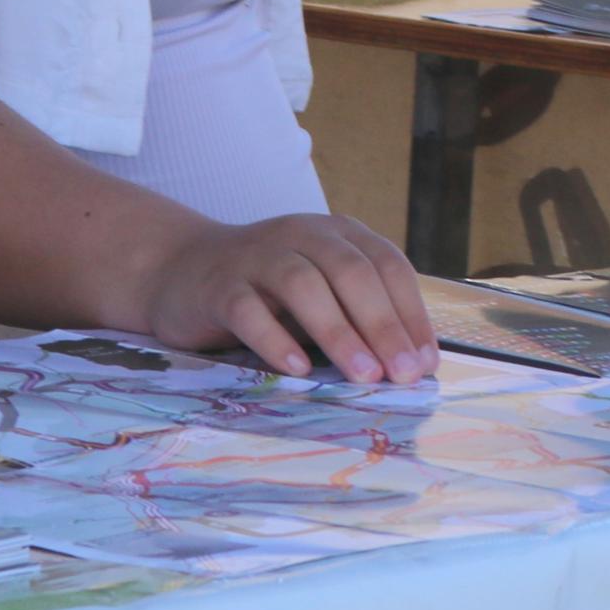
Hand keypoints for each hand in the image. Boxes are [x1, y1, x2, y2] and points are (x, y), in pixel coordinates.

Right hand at [136, 211, 437, 382]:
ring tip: (364, 375)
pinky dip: (276, 340)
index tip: (426, 361)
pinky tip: (298, 369)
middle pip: (351, 272)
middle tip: (403, 373)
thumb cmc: (268, 291)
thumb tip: (411, 365)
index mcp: (337, 233)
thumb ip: (358, 316)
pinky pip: (249, 309)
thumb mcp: (321, 292)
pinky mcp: (220, 285)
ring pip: (304, 285)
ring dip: (339, 332)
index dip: (411, 312)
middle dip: (383, 325)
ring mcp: (258, 256)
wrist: (183, 271)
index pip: (386, 265)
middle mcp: (302, 234)